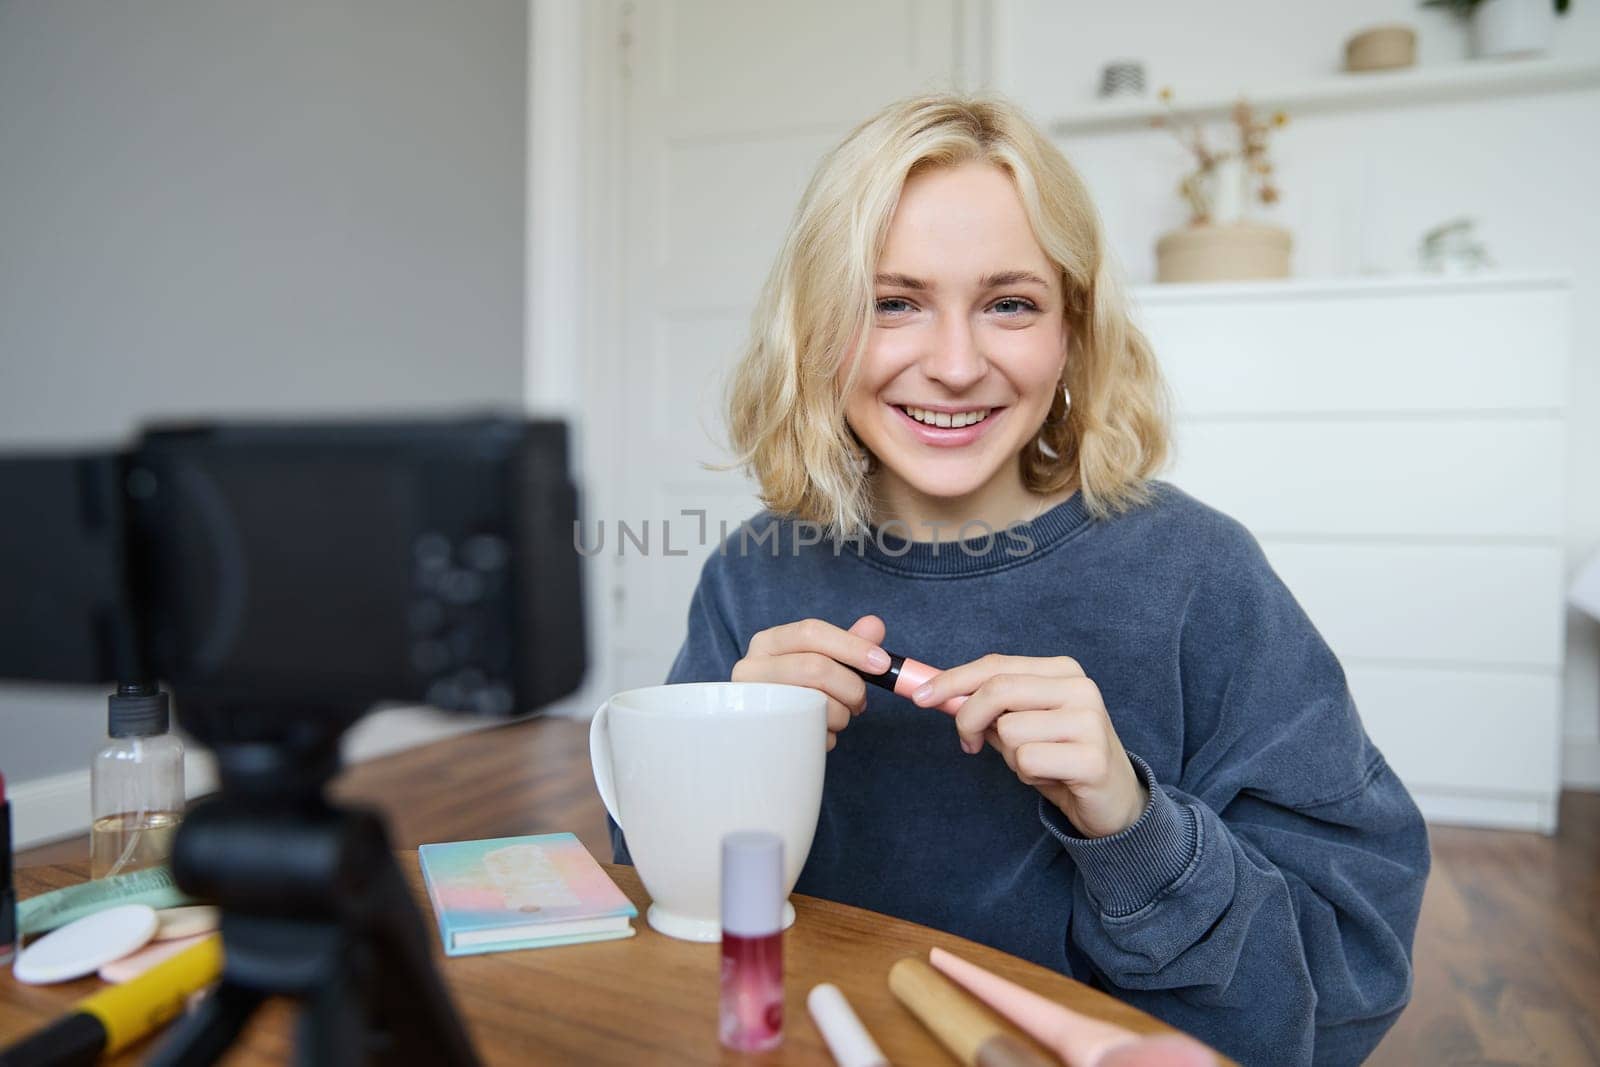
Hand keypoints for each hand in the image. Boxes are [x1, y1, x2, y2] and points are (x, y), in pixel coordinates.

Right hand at [731, 615, 887, 750]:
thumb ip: (849, 643)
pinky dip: (829, 736)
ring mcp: (754, 703)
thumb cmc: (798, 689)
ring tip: (838, 717)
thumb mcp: (821, 661)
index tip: (882, 664)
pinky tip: (822, 731)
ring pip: (815, 704)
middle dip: (851, 687)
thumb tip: (875, 625)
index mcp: (768, 642)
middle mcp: (752, 668)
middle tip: (861, 702)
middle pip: (815, 668)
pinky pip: (810, 734)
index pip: (810, 632)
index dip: (852, 646)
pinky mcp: (761, 735)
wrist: (765, 733)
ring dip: (842, 715)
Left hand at [912, 654, 1147, 837]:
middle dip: (968, 718)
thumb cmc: (1059, 757)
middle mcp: (1079, 688)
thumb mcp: (1021, 724)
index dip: (952, 680)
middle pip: (998, 690)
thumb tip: (937, 694)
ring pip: (1009, 731)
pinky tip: (1051, 776)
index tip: (920, 697)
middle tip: (969, 743)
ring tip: (1036, 761)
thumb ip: (987, 706)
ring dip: (1009, 756)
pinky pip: (1027, 761)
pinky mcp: (1092, 758)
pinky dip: (1027, 775)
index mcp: (1061, 671)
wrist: (1112, 800)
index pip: (996, 665)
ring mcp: (1089, 721)